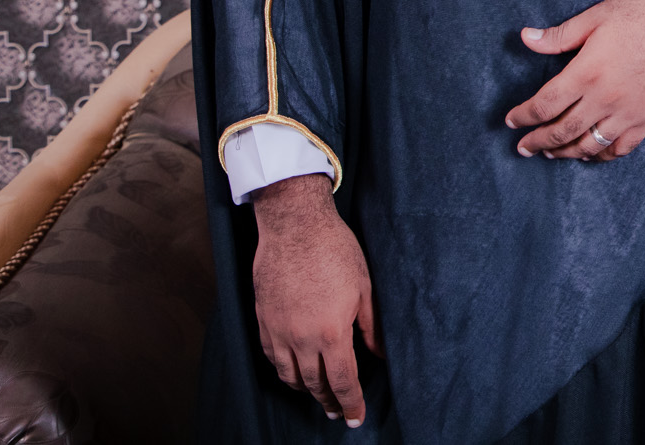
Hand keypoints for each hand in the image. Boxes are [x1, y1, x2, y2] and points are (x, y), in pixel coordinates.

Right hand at [250, 174, 379, 426]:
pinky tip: (293, 371)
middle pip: (314, 384)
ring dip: (305, 390)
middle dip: (328, 401)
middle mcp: (301, 338)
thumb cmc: (334, 250)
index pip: (342, 380)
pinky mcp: (262, 321)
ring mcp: (277, 331)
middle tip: (337, 412)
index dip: (350, 403)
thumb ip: (371, 327)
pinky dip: (284, 371)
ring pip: (289, 375)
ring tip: (318, 395)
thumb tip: (381, 353)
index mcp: (330, 332)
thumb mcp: (364, 287)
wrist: (294, 225)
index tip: (355, 418)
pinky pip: (271, 358)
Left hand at [506, 0, 644, 161]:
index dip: (523, 116)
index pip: (545, 104)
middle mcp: (605, 99)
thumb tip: (526, 38)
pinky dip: (600, 156)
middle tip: (523, 147)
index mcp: (587, 72)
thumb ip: (561, 34)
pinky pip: (619, 148)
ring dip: (564, 153)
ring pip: (588, 145)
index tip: (511, 121)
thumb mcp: (599, 15)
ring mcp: (627, 113)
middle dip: (538, 141)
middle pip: (562, 131)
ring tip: (549, 153)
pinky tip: (589, 155)